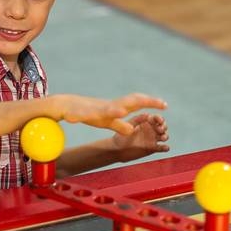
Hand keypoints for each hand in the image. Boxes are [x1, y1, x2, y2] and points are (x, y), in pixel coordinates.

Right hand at [52, 93, 166, 134]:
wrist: (65, 105)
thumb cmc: (88, 113)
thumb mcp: (107, 121)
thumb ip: (120, 124)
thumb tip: (134, 129)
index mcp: (114, 108)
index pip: (135, 103)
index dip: (149, 103)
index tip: (165, 105)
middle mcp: (106, 106)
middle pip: (125, 102)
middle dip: (140, 101)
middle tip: (155, 102)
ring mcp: (91, 108)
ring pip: (102, 109)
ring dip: (111, 110)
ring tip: (121, 111)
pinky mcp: (76, 112)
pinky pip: (77, 114)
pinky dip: (77, 116)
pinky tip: (74, 118)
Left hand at [111, 113, 168, 161]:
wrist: (117, 150)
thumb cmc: (122, 136)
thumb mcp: (129, 125)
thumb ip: (138, 119)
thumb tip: (148, 114)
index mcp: (146, 122)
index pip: (156, 118)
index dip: (159, 118)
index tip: (159, 120)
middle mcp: (151, 130)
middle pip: (162, 126)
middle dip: (164, 126)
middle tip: (160, 129)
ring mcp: (152, 139)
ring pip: (164, 136)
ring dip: (165, 136)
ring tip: (163, 137)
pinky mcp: (153, 148)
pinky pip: (162, 148)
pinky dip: (165, 148)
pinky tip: (165, 147)